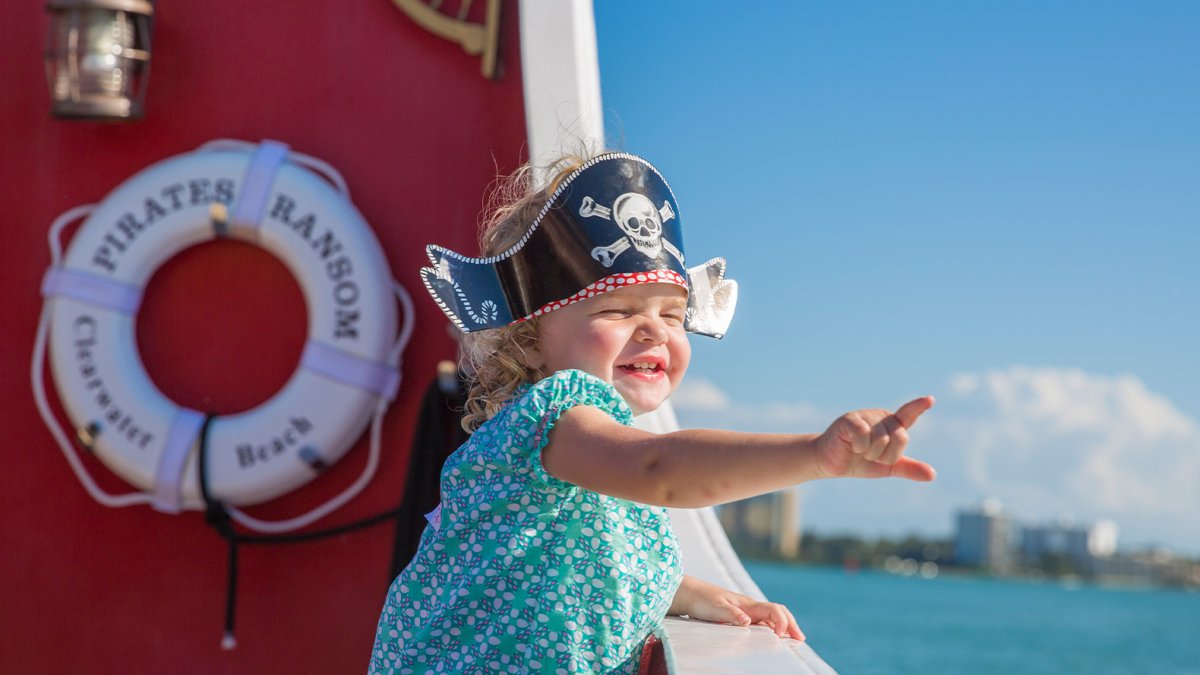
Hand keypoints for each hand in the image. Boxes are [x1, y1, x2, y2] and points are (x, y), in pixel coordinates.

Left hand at [671, 576, 804, 640]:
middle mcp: (750, 606)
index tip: (781, 636)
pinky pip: (762, 622)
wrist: (689, 594)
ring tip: (794, 638)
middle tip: (800, 639)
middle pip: (778, 612)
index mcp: (747, 603)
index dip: (782, 622)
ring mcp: (746, 611)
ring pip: (772, 617)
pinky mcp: (740, 616)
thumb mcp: (715, 608)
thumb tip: (748, 621)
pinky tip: (775, 636)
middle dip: (791, 624)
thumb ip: (731, 614)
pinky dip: (773, 628)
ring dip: (784, 626)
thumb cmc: (701, 600)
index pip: (773, 609)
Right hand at [814, 396, 935, 480]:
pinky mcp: (850, 419)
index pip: (909, 416)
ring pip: (882, 440)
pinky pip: (864, 436)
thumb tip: (932, 475)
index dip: (918, 407)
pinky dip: (858, 447)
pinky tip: (850, 445)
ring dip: (870, 453)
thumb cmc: (858, 462)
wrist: (830, 463)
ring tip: (858, 450)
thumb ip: (908, 468)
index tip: (930, 399)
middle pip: (900, 438)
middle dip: (886, 456)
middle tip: (869, 455)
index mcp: (893, 426)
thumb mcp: (886, 467)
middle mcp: (881, 417)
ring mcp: (866, 415)